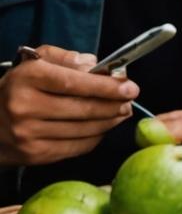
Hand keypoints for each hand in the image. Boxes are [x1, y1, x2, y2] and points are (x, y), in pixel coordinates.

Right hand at [0, 46, 137, 165]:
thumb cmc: (18, 88)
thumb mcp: (35, 62)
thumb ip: (65, 58)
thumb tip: (93, 64)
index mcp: (27, 79)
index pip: (75, 83)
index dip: (106, 86)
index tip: (130, 87)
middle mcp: (25, 107)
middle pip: (82, 109)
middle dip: (114, 105)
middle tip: (130, 101)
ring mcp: (27, 134)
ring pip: (83, 130)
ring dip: (109, 122)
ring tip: (121, 113)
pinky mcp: (32, 155)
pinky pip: (75, 147)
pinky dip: (95, 138)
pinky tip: (102, 128)